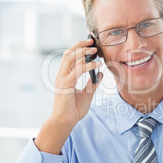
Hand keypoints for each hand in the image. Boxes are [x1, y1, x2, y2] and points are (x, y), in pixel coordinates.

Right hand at [35, 39, 102, 153]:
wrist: (66, 121)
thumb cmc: (73, 110)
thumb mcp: (87, 94)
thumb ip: (93, 83)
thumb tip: (100, 73)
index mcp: (65, 76)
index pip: (70, 57)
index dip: (78, 48)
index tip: (90, 44)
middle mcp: (62, 75)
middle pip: (68, 54)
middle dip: (80, 46)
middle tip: (92, 42)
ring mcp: (62, 79)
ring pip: (71, 59)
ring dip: (83, 53)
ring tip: (95, 50)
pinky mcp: (65, 85)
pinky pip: (77, 71)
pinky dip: (88, 66)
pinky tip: (97, 64)